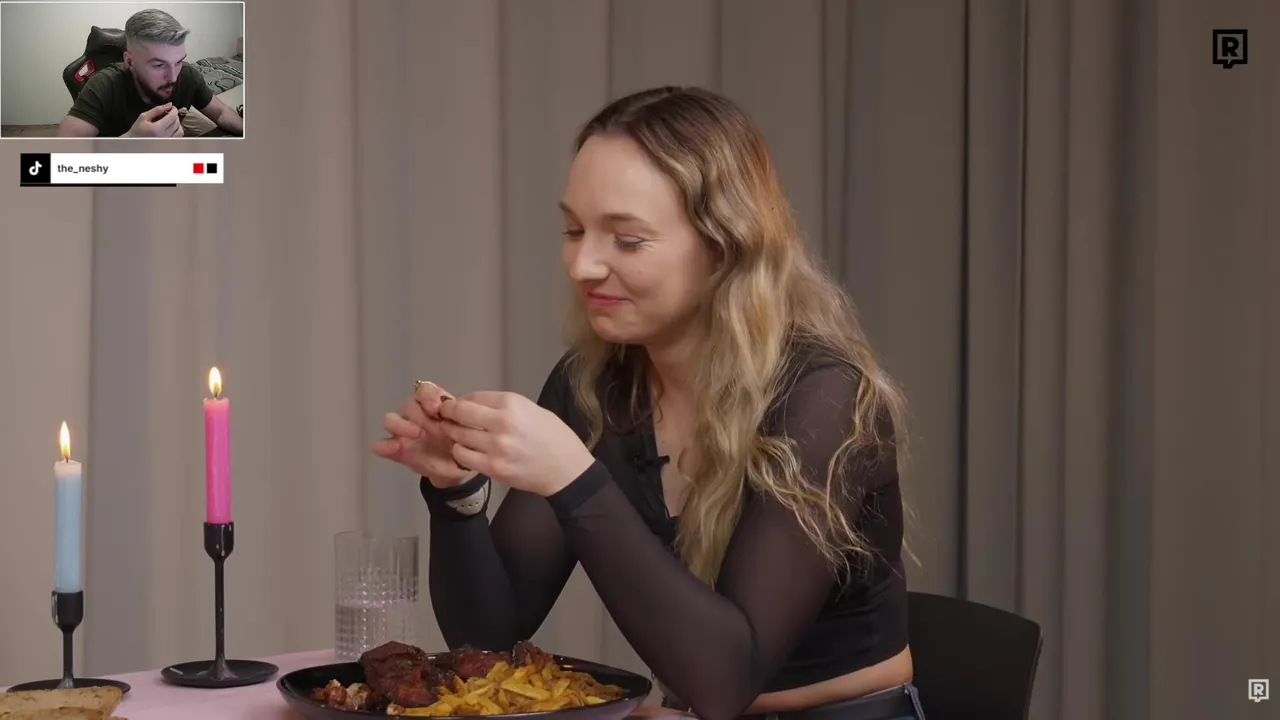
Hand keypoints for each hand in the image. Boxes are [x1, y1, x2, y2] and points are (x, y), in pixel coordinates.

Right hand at [125, 103, 182, 137]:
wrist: (134, 142)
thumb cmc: (137, 130)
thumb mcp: (144, 117)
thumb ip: (157, 110)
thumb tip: (169, 104)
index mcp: (157, 128)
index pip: (172, 117)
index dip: (174, 110)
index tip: (172, 107)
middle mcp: (164, 136)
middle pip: (177, 123)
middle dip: (175, 116)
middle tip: (169, 113)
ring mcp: (167, 141)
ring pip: (180, 130)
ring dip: (177, 123)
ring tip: (170, 120)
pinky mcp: (168, 144)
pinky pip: (178, 137)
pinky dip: (177, 130)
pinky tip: (171, 128)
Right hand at [371, 381, 477, 487]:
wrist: (460, 470)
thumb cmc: (465, 444)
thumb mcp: (469, 429)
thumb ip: (464, 419)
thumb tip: (463, 410)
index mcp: (436, 406)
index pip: (426, 391)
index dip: (429, 396)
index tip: (437, 408)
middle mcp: (418, 416)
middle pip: (409, 405)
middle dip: (419, 414)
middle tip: (434, 428)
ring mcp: (405, 433)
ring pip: (392, 420)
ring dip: (400, 425)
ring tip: (414, 434)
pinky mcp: (397, 450)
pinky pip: (382, 445)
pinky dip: (384, 446)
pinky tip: (391, 448)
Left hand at [437, 391, 595, 496]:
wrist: (566, 470)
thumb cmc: (553, 437)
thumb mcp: (531, 409)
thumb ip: (502, 406)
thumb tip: (473, 404)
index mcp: (512, 404)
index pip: (473, 396)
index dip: (460, 400)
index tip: (455, 403)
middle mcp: (501, 423)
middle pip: (460, 413)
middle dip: (448, 413)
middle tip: (444, 415)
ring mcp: (495, 447)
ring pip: (457, 435)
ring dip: (452, 432)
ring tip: (453, 432)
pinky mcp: (493, 468)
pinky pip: (462, 456)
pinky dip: (459, 451)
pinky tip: (465, 450)